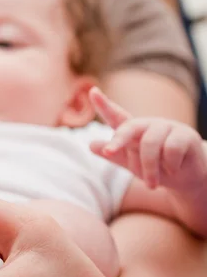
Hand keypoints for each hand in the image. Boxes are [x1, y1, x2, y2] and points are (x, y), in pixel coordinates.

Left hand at [89, 87, 206, 189]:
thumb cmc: (154, 168)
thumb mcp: (131, 162)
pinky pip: (171, 149)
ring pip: (150, 144)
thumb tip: (90, 145)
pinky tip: (173, 170)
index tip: (92, 91)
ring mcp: (167, 127)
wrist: (185, 179)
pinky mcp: (186, 134)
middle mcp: (148, 125)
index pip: (116, 116)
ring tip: (152, 185)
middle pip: (129, 127)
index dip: (103, 104)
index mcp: (133, 131)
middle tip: (108, 152)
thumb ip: (113, 154)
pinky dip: (169, 166)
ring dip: (149, 169)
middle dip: (117, 140)